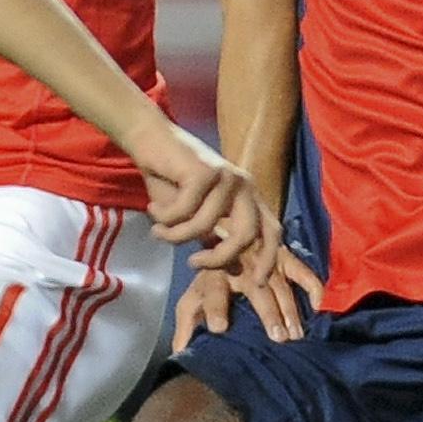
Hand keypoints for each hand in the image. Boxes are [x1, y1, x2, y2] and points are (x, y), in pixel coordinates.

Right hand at [134, 125, 271, 275]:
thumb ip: (214, 237)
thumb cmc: (171, 180)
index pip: (272, 231)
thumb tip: (234, 267)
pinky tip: (152, 210)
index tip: (256, 282)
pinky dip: (164, 218)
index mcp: (248, 196)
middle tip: (193, 264)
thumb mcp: (196, 215)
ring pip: (204, 225)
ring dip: (175, 235)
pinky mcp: (205, 171)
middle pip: (246, 234)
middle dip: (220, 257)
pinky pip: (183, 211)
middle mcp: (244, 185)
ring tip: (158, 231)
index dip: (269, 258)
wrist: (150, 139)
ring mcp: (227, 176)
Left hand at [172, 249, 322, 351]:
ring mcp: (265, 258)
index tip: (219, 328)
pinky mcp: (283, 254)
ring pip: (280, 284)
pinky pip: (302, 271)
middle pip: (256, 290)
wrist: (221, 222)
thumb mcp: (191, 297)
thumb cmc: (207, 273)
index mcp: (214, 275)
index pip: (214, 292)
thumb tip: (178, 354)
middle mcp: (241, 264)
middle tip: (278, 338)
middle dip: (267, 314)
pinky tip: (318, 306)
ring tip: (296, 335)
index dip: (216, 309)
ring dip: (289, 309)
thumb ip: (186, 325)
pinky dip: (312, 286)